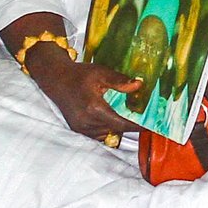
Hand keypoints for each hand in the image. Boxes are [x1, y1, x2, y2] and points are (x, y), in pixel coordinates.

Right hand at [23, 39, 142, 143]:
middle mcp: (87, 122)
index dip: (137, 127)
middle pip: (116, 130)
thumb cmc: (79, 75)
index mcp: (94, 108)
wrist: (57, 80)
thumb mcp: (101, 73)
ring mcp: (81, 128)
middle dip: (129, 125)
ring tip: (126, 116)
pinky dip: (107, 129)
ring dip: (117, 127)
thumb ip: (120, 81)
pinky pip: (98, 135)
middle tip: (142, 118)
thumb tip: (139, 85)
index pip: (121, 124)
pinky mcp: (77, 130)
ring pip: (108, 134)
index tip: (151, 126)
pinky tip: (111, 117)